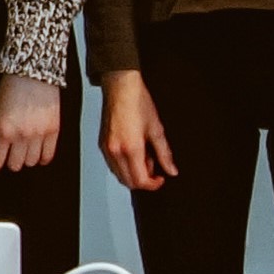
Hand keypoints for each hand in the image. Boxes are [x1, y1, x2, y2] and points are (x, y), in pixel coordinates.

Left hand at [0, 72, 63, 173]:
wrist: (34, 72)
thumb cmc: (13, 86)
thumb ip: (0, 130)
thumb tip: (1, 146)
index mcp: (3, 130)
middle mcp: (22, 135)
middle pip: (16, 164)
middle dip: (11, 162)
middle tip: (10, 157)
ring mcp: (39, 134)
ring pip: (32, 161)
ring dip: (27, 159)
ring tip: (24, 153)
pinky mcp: (54, 130)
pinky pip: (49, 155)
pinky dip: (43, 158)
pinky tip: (39, 155)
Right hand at [100, 70, 174, 193]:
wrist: (120, 88)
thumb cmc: (137, 103)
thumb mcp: (157, 129)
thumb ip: (165, 154)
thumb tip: (171, 169)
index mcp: (130, 148)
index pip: (140, 180)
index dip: (153, 184)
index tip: (160, 179)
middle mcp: (115, 151)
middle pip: (128, 181)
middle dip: (143, 180)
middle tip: (154, 167)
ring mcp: (107, 149)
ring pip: (119, 175)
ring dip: (133, 173)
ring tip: (144, 156)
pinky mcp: (103, 144)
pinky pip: (113, 165)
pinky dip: (124, 165)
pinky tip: (133, 152)